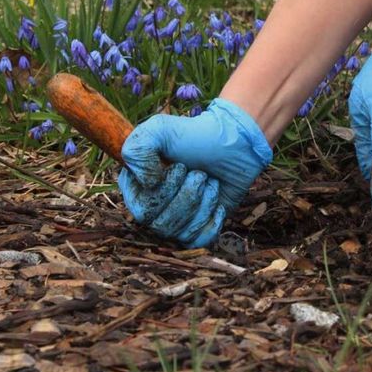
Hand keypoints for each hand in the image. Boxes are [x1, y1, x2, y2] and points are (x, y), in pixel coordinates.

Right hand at [118, 98, 272, 247]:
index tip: (179, 166)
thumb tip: (148, 185)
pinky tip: (217, 202)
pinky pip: (199, 241)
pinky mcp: (198, 228)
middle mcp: (151, 206)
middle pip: (161, 224)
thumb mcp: (159, 130)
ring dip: (203, 203)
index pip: (141, 208)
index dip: (163, 191)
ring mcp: (174, 219)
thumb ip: (138, 150)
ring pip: (180, 233)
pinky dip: (212, 220)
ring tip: (209, 181)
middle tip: (199, 173)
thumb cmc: (195, 135)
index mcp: (137, 185)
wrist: (235, 143)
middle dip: (187, 196)